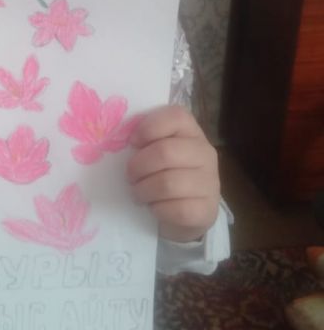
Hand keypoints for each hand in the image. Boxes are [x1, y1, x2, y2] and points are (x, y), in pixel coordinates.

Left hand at [127, 105, 219, 242]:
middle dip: (138, 166)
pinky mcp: (207, 209)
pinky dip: (158, 209)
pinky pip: (176, 209)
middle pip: (165, 152)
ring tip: (138, 193)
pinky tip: (154, 207)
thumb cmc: (162, 174)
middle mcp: (205, 153)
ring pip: (168, 183)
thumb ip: (145, 140)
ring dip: (144, 190)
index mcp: (191, 132)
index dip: (148, 127)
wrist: (183, 213)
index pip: (176, 116)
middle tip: (130, 175)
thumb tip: (119, 138)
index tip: (132, 142)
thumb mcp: (155, 151)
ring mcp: (210, 182)